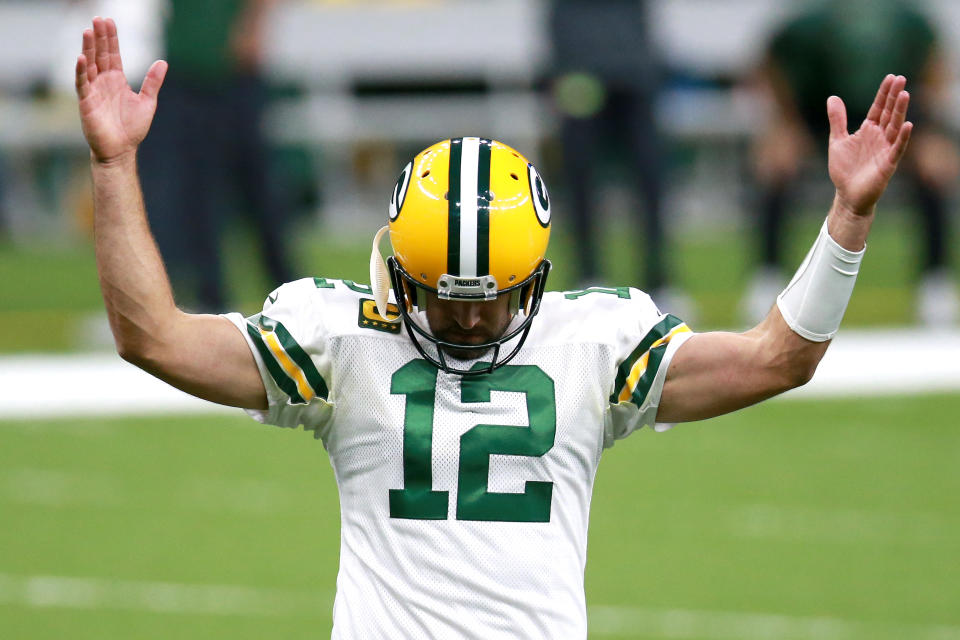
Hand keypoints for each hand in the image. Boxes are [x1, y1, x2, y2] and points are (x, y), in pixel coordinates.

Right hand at [75, 17, 167, 163]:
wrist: (121, 150)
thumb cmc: (132, 128)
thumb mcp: (147, 102)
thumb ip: (153, 82)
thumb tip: (163, 62)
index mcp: (117, 80)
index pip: (112, 54)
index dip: (111, 38)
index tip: (109, 21)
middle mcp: (103, 82)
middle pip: (100, 55)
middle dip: (99, 37)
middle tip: (98, 18)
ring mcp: (93, 91)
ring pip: (89, 65)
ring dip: (88, 48)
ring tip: (88, 31)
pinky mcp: (86, 102)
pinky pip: (82, 84)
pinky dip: (81, 71)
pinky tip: (82, 58)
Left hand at [827, 74, 912, 215]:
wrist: (847, 195)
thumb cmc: (844, 169)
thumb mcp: (837, 140)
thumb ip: (837, 120)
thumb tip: (832, 97)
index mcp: (868, 130)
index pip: (878, 108)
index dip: (884, 93)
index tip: (891, 77)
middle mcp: (879, 137)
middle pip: (889, 113)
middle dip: (894, 97)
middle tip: (901, 78)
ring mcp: (885, 149)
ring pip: (895, 127)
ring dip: (900, 111)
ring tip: (905, 94)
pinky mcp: (888, 164)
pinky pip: (897, 148)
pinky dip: (902, 137)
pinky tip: (908, 124)